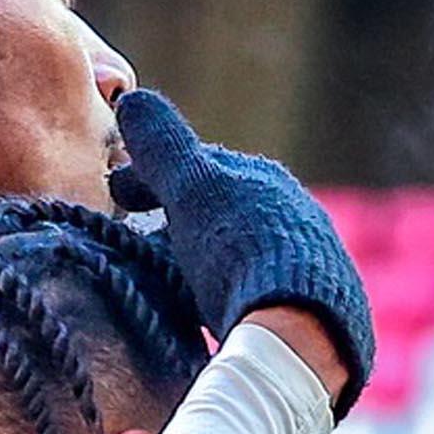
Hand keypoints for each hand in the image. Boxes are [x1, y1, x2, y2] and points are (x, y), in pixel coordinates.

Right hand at [109, 90, 373, 396]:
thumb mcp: (193, 191)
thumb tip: (131, 97)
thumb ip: (163, 147)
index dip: (151, 174)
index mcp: (266, 181)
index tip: (116, 190)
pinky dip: (228, 292)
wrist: (299, 335)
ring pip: (241, 253)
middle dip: (179, 216)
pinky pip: (261, 292)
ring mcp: (312, 267)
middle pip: (222, 212)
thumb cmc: (238, 255)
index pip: (200, 167)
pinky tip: (212, 316)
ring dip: (202, 259)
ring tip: (166, 283)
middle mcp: (296, 216)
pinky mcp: (317, 316)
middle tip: (137, 238)